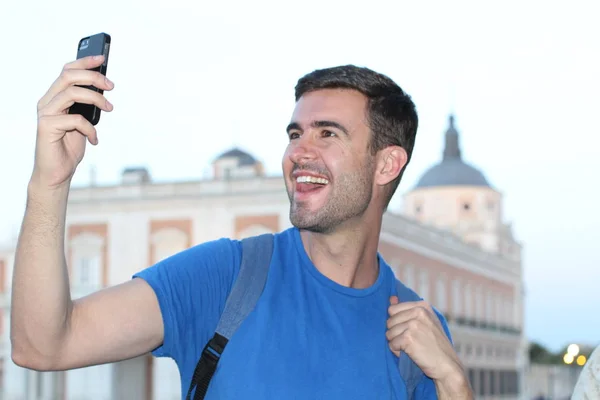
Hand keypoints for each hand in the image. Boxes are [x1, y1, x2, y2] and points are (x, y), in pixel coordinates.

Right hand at [32, 55, 113, 188]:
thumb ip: (88, 105)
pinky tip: (95, 139)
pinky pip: (75, 119)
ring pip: (71, 93)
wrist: (57, 173)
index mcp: (54, 97)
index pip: (67, 71)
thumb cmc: (70, 146)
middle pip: (68, 76)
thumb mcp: (83, 121)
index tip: (103, 58)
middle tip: (111, 86)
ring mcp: (45, 114)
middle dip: (93, 77)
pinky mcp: (46, 127)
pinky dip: (90, 128)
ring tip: (109, 108)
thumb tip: (104, 87)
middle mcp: (47, 102)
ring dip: (96, 99)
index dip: (84, 62)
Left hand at [386, 297, 471, 397]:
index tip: (410, 331)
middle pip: (389, 321)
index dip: (397, 323)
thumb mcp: (425, 322)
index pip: (393, 309)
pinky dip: (397, 352)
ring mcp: (413, 324)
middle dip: (395, 333)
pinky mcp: (408, 338)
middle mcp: (418, 312)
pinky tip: (410, 354)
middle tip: (411, 342)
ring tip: (412, 348)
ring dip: (396, 343)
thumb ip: (407, 310)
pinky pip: (392, 344)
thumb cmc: (435, 345)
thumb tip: (391, 298)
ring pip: (389, 333)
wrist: (447, 365)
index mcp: (422, 306)